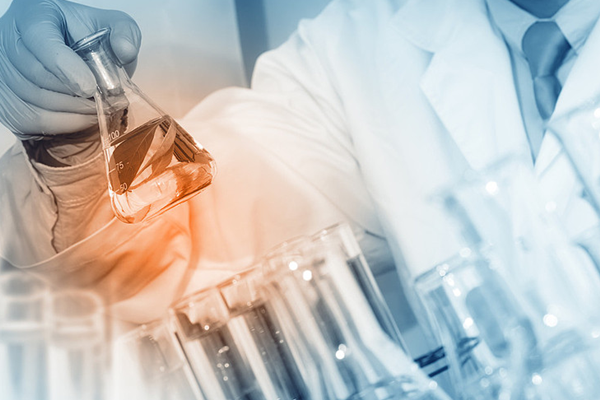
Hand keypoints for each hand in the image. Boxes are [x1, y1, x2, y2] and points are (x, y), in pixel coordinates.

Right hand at [0, 0, 140, 138]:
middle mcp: (10, 41)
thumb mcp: (109, 26)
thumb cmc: (86, 40)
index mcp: (34, 16)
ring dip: (73, 111)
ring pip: (35, 101)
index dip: (65, 67)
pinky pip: (32, 120)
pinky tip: (82, 117)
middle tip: (105, 102)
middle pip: (38, 76)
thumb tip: (124, 50)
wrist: (74, 57)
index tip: (90, 87)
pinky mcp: (8, 100)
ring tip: (97, 109)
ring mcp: (5, 72)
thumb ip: (123, 32)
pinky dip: (63, 124)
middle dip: (76, 95)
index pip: (41, 41)